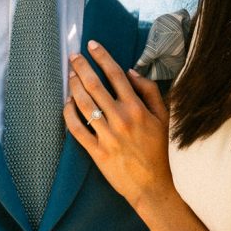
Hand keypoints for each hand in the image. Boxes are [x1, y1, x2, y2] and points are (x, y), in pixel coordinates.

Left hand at [64, 40, 174, 209]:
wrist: (154, 186)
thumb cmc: (160, 150)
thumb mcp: (164, 117)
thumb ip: (149, 91)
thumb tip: (131, 72)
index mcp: (136, 107)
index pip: (115, 74)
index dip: (102, 56)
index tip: (92, 45)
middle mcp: (120, 118)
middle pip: (95, 85)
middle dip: (81, 67)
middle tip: (72, 56)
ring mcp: (107, 135)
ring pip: (83, 104)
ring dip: (74, 86)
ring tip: (69, 75)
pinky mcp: (97, 152)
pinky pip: (77, 130)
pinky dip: (69, 115)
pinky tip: (67, 104)